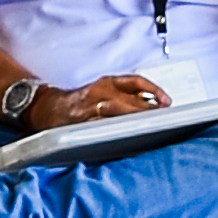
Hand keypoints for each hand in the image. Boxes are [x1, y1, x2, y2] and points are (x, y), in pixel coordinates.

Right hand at [38, 74, 169, 125]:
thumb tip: (155, 103)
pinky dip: (114, 131)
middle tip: (163, 118)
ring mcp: (91, 108)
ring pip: (117, 111)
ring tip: (149, 127)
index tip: (166, 101)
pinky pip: (101, 127)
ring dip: (134, 118)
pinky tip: (126, 136)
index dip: (154, 90)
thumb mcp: (106, 91)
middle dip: (148, 109)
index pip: (136, 81)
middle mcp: (100, 92)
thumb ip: (129, 96)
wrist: (50, 108)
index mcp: (108, 83)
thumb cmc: (83, 101)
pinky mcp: (82, 123)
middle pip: (130, 99)